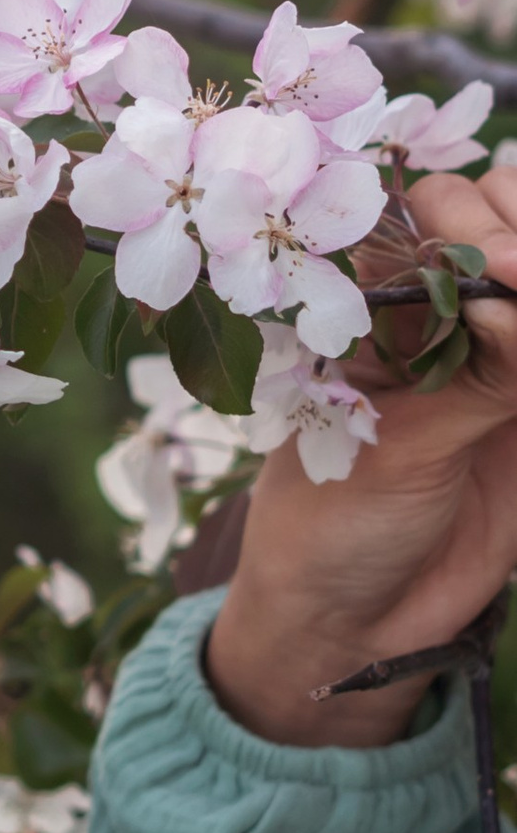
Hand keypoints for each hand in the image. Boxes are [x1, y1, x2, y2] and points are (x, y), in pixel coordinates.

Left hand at [207, 167, 516, 746]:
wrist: (355, 625)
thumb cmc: (332, 527)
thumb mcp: (395, 446)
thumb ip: (476, 374)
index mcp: (371, 301)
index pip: (434, 207)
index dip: (467, 218)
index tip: (491, 266)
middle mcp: (443, 313)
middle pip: (507, 215)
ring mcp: (501, 356)